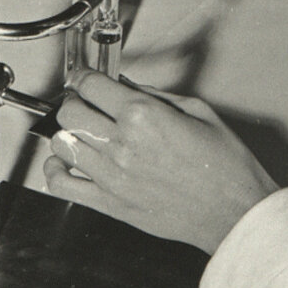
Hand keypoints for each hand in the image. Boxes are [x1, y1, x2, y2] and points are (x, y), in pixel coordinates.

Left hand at [43, 72, 277, 252]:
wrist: (232, 211)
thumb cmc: (224, 165)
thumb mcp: (198, 112)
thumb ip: (155, 96)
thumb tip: (127, 87)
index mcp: (144, 116)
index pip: (92, 86)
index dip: (84, 76)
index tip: (85, 78)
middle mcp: (122, 144)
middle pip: (70, 112)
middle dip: (75, 102)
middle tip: (87, 103)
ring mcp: (111, 176)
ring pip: (62, 144)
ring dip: (69, 133)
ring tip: (83, 132)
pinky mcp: (109, 203)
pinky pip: (62, 184)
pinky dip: (55, 170)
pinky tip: (66, 163)